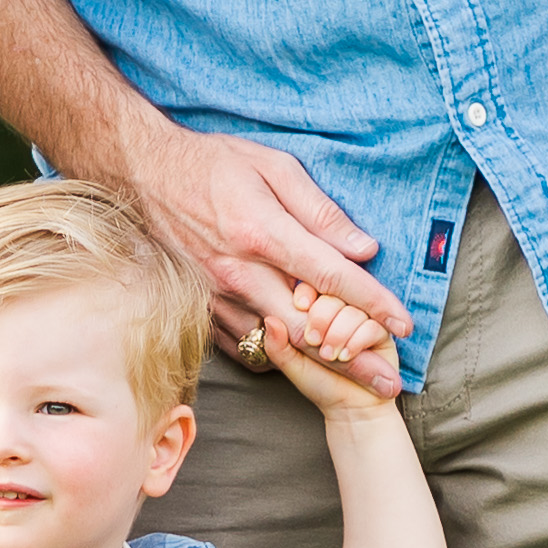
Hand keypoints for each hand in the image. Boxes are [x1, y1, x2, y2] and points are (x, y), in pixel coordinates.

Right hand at [117, 117, 410, 401]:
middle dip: (353, 360)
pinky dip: (274, 358)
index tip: (405, 325)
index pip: (331, 277)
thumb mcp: (273, 167)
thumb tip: (363, 247)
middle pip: (308, 329)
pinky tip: (299, 360)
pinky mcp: (201, 308)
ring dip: (318, 367)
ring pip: (276, 345)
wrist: (142, 175)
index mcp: (263, 233)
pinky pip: (243, 346)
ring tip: (355, 381)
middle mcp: (240, 272)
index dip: (373, 303)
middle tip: (388, 383)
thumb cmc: (213, 164)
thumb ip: (319, 210)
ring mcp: (217, 295)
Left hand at [256, 305, 406, 418]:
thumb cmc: (318, 381)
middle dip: (321, 317)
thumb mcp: (291, 363)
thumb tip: (270, 320)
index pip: (313, 284)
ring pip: (353, 309)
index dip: (307, 294)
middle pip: (334, 293)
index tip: (299, 308)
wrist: (348, 407)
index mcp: (319, 307)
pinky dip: (357, 340)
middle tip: (314, 342)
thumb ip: (277, 344)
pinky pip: (372, 324)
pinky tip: (347, 355)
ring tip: (330, 356)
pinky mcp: (383, 331)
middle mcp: (343, 307)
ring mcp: (364, 317)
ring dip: (339, 333)